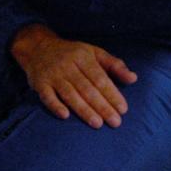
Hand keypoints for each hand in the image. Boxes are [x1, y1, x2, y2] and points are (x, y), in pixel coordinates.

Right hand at [10, 23, 136, 128]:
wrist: (37, 46)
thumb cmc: (71, 53)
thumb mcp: (93, 52)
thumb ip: (114, 65)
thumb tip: (133, 78)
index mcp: (82, 57)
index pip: (99, 78)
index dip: (112, 94)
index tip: (123, 109)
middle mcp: (67, 65)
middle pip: (86, 88)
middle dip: (102, 106)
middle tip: (115, 122)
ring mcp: (52, 74)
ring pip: (69, 93)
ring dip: (83, 109)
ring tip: (97, 123)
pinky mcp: (39, 83)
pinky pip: (47, 96)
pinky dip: (55, 106)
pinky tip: (65, 116)